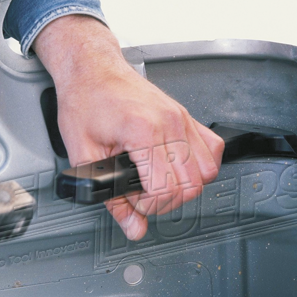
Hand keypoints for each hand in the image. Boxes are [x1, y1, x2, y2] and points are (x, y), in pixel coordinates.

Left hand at [34, 15, 223, 239]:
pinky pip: (212, 149)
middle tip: (141, 194)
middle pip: (190, 186)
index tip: (133, 202)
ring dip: (184, 187)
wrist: (92, 69)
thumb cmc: (85, 100)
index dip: (148, 207)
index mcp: (142, 131)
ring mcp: (181, 118)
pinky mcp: (185, 116)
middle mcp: (170, 123)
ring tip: (157, 182)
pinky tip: (177, 167)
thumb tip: (133, 227)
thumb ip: (110, 197)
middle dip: (165, 202)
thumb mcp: (84, 153)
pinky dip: (200, 167)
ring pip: (207, 172)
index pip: (165, 189)